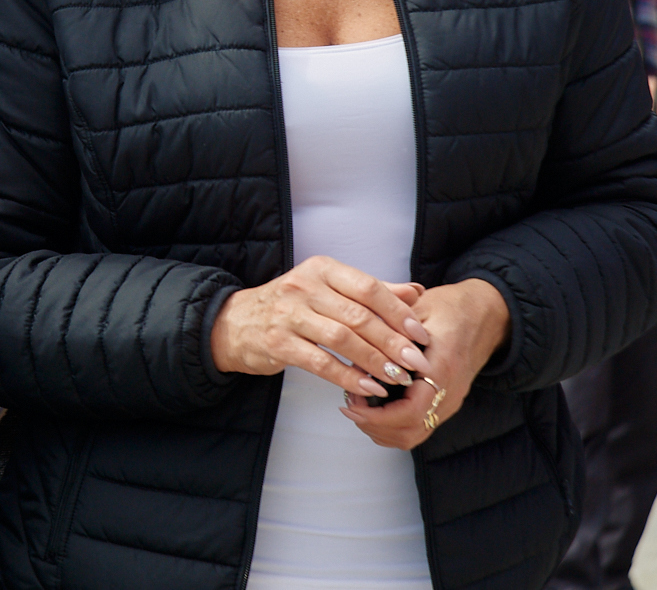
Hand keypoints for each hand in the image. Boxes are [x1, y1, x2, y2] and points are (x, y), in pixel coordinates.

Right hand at [209, 256, 430, 399]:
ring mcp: (289, 315)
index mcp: (322, 269)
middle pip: (358, 315)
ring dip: (374, 361)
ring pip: (342, 339)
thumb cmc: (292, 306)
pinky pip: (321, 362)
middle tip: (415, 361)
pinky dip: (347, 376)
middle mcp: (305, 287)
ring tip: (396, 377)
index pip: (368, 287)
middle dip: (392, 341)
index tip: (420, 334)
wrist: (236, 322)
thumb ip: (371, 290)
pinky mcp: (278, 343)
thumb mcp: (328, 288)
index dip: (397, 311)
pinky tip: (367, 386)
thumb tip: (416, 291)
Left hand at [341, 278, 508, 449]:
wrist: (486, 314)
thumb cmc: (451, 307)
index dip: (376, 414)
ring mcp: (449, 401)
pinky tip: (375, 407)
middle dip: (373, 424)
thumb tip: (356, 355)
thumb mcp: (418, 308)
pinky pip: (418, 427)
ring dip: (381, 429)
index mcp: (442, 367)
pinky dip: (393, 426)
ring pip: (413, 435)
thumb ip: (389, 330)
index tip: (351, 401)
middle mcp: (449, 392)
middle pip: (409, 431)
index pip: (410, 410)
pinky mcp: (446, 403)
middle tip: (349, 404)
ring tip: (358, 406)